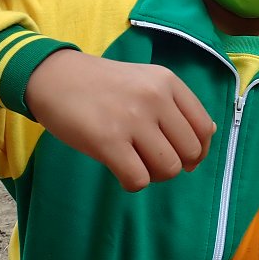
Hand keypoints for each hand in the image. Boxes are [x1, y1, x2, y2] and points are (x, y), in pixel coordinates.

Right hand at [26, 50, 214, 191]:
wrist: (54, 77)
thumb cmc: (102, 85)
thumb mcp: (145, 81)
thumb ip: (175, 106)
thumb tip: (204, 142)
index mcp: (167, 82)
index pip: (204, 128)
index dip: (197, 151)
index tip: (179, 154)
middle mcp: (155, 97)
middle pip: (189, 152)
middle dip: (174, 164)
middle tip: (149, 158)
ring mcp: (132, 119)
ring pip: (168, 169)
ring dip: (153, 175)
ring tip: (134, 162)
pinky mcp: (108, 140)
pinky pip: (138, 180)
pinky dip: (131, 182)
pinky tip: (118, 169)